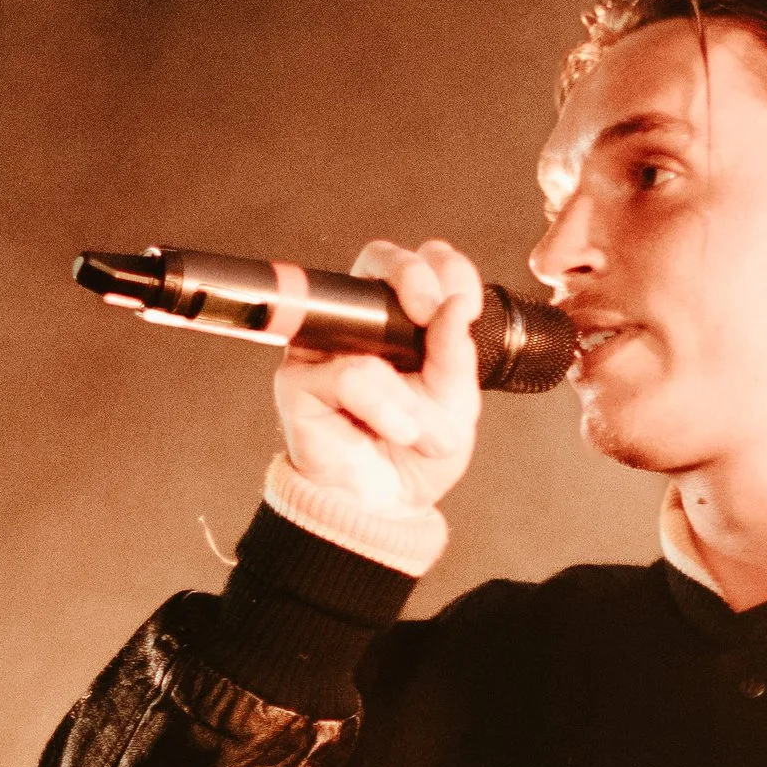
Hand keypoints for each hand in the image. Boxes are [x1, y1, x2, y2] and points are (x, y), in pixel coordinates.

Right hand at [271, 239, 483, 517]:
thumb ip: (456, 352)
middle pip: (378, 258)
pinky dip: (383, 407)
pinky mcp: (298, 379)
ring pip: (367, 324)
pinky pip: (350, 375)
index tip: (468, 304)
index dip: (446, 269)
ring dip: (410, 390)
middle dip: (414, 279)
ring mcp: (324, 346)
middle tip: (431, 315)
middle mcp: (360, 324)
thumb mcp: (455, 402)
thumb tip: (458, 305)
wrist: (382, 507)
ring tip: (421, 431)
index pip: (421, 265)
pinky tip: (395, 431)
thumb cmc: (413, 453)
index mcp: (402, 320)